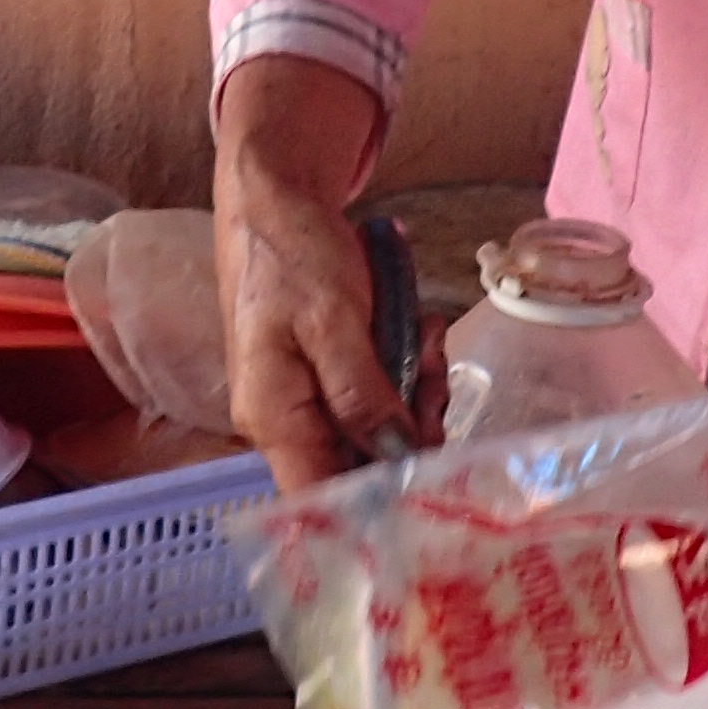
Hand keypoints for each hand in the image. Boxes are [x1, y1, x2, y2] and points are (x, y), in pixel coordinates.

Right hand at [210, 55, 413, 490]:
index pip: (319, 500)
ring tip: (421, 335)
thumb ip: (363, 394)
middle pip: (361, 466)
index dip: (374, 509)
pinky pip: (379, 397)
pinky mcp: (330, 378)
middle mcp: (287, 422)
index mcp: (275, 418)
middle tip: (432, 373)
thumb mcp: (333, 320)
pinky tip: (412, 330)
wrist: (275, 199)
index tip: (430, 487)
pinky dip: (406, 369)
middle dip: (412, 429)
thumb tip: (395, 456)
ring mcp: (308, 401)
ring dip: (416, 391)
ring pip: (380, 431)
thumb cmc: (291, 254)